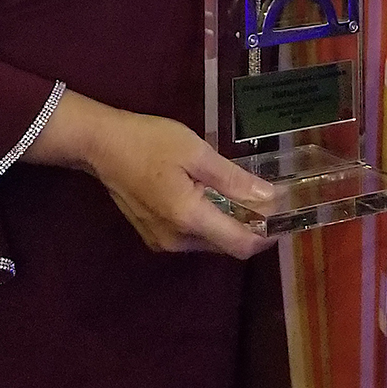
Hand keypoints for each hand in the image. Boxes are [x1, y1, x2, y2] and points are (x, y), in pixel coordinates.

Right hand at [85, 110, 279, 259]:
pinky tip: (213, 198)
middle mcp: (176, 240)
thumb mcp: (195, 152)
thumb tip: (270, 198)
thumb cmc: (149, 142)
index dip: (268, 236)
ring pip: (210, 242)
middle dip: (251, 228)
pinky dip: (210, 223)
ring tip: (244, 196)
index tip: (286, 216)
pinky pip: (193, 237)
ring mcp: (162, 241)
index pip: (241, 245)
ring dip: (230, 225)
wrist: (100, 145)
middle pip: (227, 246)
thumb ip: (233, 179)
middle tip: (269, 201)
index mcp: (189, 218)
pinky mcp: (153, 235)